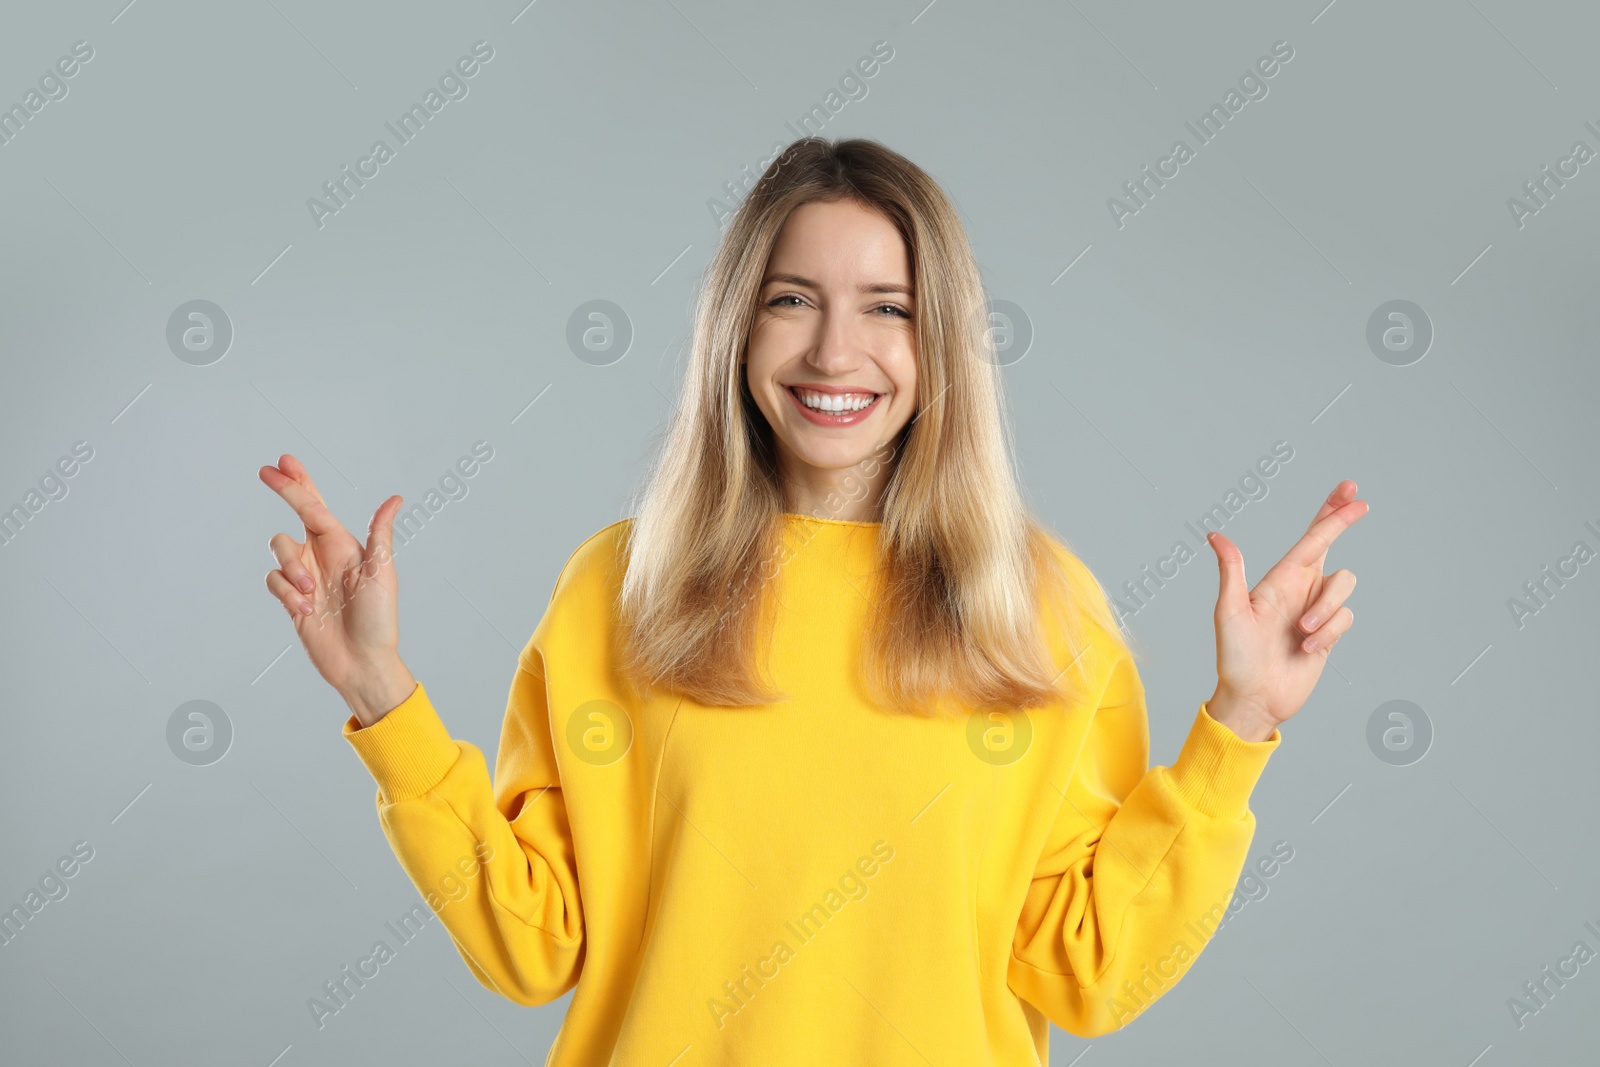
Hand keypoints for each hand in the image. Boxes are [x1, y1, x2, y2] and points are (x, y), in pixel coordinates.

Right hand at [259, 454, 413, 722]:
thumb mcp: (382, 573)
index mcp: (344, 546)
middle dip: (284, 491)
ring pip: (280, 550)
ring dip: (291, 569)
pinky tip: (305, 611)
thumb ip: (379, 533)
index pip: (316, 507)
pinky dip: (286, 594)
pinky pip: (274, 581)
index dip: (298, 484)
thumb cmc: (378, 619)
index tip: (280, 463)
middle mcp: (323, 555)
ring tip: (310, 594)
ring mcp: (306, 576)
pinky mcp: (292, 598)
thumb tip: (394, 499)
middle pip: (295, 515)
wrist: (362, 662)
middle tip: (266, 471)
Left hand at [1203, 480, 1368, 739]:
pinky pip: (1346, 619)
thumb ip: (1231, 572)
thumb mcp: (1229, 612)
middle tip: (1360, 502)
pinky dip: (1329, 634)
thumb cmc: (1235, 658)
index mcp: (1279, 579)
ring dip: (1325, 609)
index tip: (1351, 492)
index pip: (1309, 539)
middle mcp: (1300, 588)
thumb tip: (1215, 535)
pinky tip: (1306, 649)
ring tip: (1300, 633)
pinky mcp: (1329, 633)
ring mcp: (1316, 609)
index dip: (1330, 514)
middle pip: (1331, 546)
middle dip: (1342, 521)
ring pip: (1344, 586)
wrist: (1253, 698)